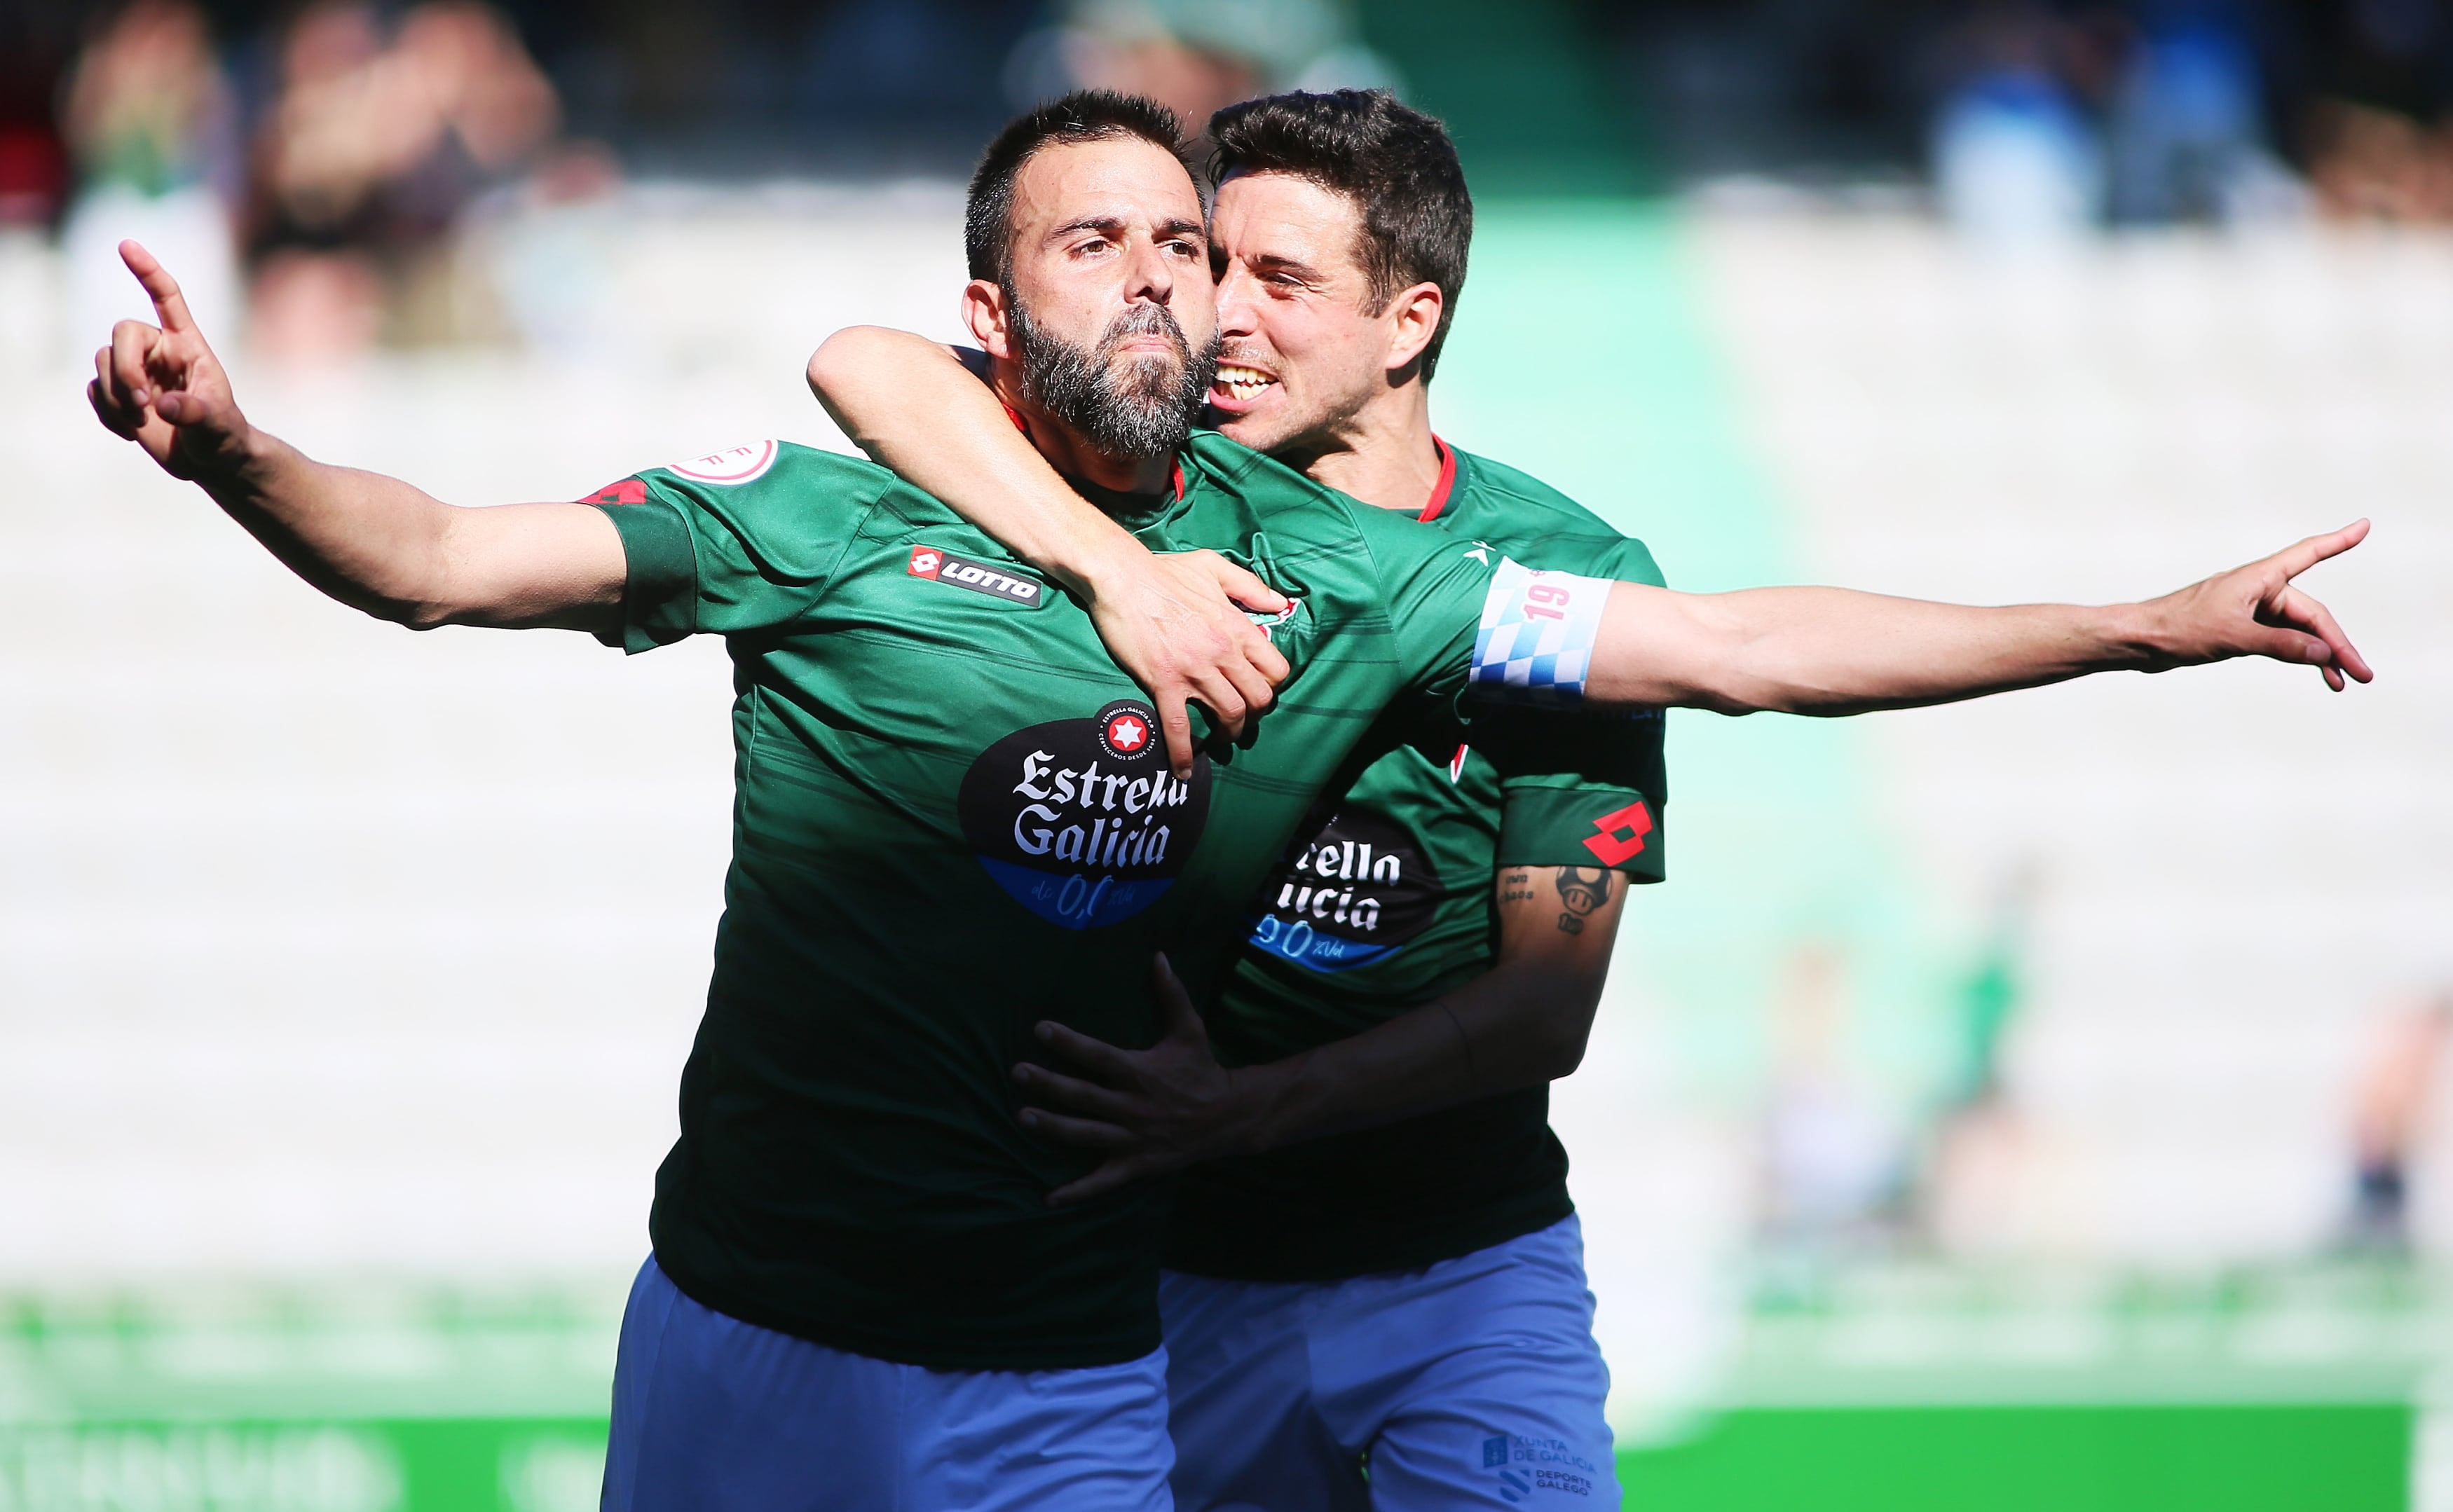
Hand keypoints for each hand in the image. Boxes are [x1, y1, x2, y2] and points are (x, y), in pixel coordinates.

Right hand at [86, 240, 251, 481]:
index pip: (166, 298)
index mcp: (188, 344)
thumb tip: (166, 405)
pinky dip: (107, 412)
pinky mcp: (118, 392)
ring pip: (103, 362)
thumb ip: (198, 413)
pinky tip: (132, 431)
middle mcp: (158, 350)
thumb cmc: (224, 436)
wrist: (211, 461)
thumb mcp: (220, 426)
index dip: (147, 271)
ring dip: (116, 396)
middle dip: (124, 368)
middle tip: (141, 404)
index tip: (126, 245)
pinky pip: (94, 390)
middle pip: (122, 333)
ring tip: (142, 422)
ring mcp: (135, 370)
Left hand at [1014, 954, 1255, 1204]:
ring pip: (1086, 1134)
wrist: (1229, 1118)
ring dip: (1053, 1128)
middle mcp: (1132, 1106)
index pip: (1098, 1055)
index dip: (1069, 1043)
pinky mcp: (1136, 1165)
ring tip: (1023, 1118)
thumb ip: (1171, 994)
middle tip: (1018, 1073)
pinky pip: (1102, 1181)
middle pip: (1084, 1095)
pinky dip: (1076, 1192)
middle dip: (1049, 1085)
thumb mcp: (1189, 1030)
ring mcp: (1132, 1138)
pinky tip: (1048, 1199)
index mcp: (1140, 1072)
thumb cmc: (1202, 1071)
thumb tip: (1158, 957)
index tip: (1040, 1029)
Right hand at [1081, 547, 1292, 777]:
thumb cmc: (1164, 571)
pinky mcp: (1164, 681)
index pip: (1276, 669)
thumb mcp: (1213, 568)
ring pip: (1231, 715)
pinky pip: (1179, 726)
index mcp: (1237, 627)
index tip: (1256, 690)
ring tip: (1220, 739)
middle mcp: (1222, 651)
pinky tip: (1182, 770)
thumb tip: (1279, 603)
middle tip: (1240, 718)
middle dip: (1254, 715)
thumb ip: (1250, 586)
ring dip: (1229, 733)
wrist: (1120, 577)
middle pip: (1259, 698)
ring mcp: (1194, 669)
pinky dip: (1184, 753)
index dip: (1271, 686)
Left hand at [2142, 520, 2373, 689]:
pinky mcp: (2239, 628)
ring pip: (2298, 630)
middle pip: (2311, 614)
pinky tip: (2316, 672)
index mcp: (2257, 579)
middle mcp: (2258, 590)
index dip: (2337, 542)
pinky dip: (2298, 655)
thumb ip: (2281, 645)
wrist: (2138, 641)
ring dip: (2320, 654)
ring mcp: (2249, 610)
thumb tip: (2323, 653)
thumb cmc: (2177, 629)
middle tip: (2360, 673)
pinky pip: (2281, 639)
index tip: (2363, 526)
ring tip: (2342, 682)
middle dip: (2336, 643)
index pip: (2308, 554)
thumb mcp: (2233, 637)